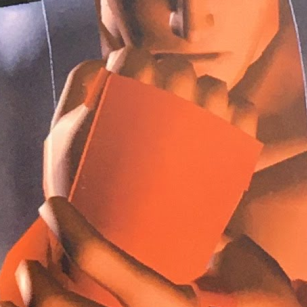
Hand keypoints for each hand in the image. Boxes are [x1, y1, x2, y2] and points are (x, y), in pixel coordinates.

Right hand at [42, 44, 259, 202]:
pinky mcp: (233, 154)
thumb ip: (78, 90)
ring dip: (202, 97)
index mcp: (126, 93)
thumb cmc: (85, 192)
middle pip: (177, 69)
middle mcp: (171, 101)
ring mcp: (207, 127)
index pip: (135, 55)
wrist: (125, 251)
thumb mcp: (61, 139)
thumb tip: (104, 63)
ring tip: (188, 124)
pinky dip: (236, 115)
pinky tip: (218, 130)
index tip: (129, 89)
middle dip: (167, 81)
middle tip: (157, 113)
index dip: (133, 66)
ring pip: (214, 88)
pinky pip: (245, 114)